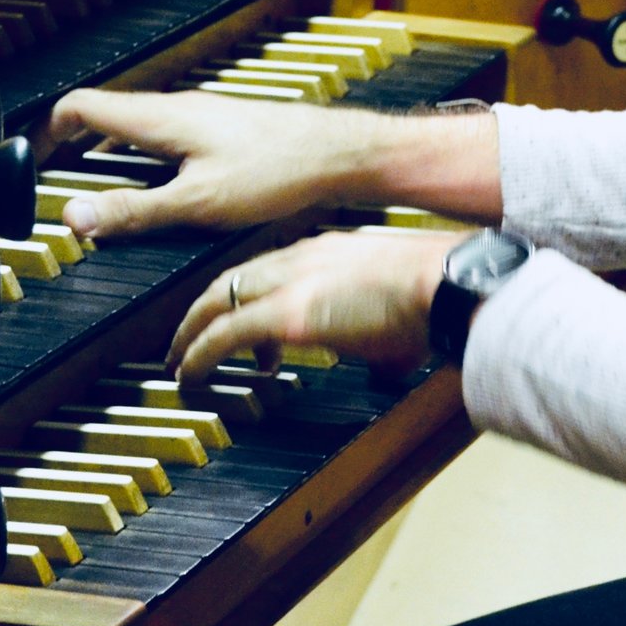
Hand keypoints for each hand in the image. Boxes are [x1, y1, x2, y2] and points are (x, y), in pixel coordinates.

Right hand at [46, 88, 370, 237]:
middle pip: (106, 115)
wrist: (338, 154)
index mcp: (161, 118)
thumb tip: (76, 216)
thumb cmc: (279, 170)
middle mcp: (178, 108)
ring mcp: (202, 116)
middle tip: (53, 176)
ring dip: (108, 152)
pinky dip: (143, 158)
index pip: (80, 106)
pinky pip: (166, 137)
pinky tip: (157, 187)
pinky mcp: (223, 130)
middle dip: (72, 144)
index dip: (46, 131)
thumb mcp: (196, 203)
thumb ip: (133, 211)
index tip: (28, 160)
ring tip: (96, 186)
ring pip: (138, 127)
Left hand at [167, 230, 463, 381]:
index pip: (269, 267)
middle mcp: (302, 258)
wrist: (442, 283)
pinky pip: (223, 335)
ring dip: (192, 331)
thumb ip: (378, 327)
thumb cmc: (433, 293)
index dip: (247, 294)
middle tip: (189, 337)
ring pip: (217, 300)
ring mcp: (291, 282)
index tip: (240, 320)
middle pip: (232, 277)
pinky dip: (199, 354)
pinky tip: (190, 375)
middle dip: (204, 309)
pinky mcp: (287, 313)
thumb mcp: (395, 302)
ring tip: (182, 361)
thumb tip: (386, 362)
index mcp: (328, 250)